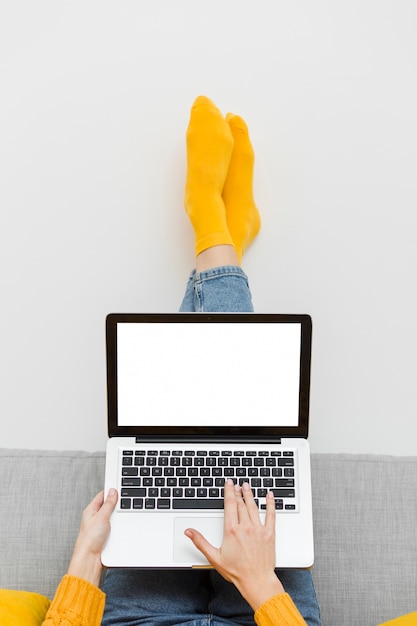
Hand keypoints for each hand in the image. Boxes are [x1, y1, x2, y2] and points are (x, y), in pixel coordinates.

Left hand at [67, 489, 117, 585]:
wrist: (90, 560)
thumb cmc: (89, 540)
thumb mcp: (101, 517)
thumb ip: (108, 504)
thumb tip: (112, 491)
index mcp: (91, 510)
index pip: (102, 495)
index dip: (111, 492)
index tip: (120, 490)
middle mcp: (94, 517)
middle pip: (108, 505)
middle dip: (116, 506)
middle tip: (121, 505)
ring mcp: (100, 526)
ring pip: (112, 516)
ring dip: (117, 517)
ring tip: (118, 519)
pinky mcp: (105, 535)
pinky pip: (114, 526)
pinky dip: (118, 526)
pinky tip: (118, 528)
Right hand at [185, 480, 283, 610]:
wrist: (257, 581)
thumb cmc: (237, 571)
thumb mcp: (214, 557)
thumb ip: (200, 542)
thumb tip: (189, 532)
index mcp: (232, 530)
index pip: (230, 504)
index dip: (229, 491)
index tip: (228, 483)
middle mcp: (245, 527)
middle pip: (241, 503)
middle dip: (238, 492)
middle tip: (236, 484)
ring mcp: (258, 529)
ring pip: (254, 506)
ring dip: (250, 494)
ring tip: (247, 486)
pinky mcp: (269, 534)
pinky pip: (271, 514)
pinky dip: (270, 504)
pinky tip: (269, 496)